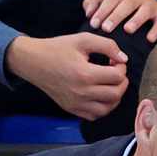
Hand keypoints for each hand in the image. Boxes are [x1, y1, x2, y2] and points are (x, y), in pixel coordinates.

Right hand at [4, 33, 127, 120]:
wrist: (33, 61)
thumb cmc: (57, 49)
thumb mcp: (82, 39)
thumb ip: (107, 45)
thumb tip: (123, 58)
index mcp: (85, 74)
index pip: (117, 77)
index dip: (121, 67)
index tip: (115, 61)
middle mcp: (82, 92)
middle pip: (116, 94)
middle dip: (121, 82)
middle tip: (116, 73)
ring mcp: (76, 103)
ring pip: (108, 108)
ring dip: (115, 96)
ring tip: (110, 84)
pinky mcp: (72, 109)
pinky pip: (95, 115)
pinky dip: (102, 107)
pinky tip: (100, 95)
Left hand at [84, 0, 156, 41]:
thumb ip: (96, 0)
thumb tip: (88, 13)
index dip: (101, 10)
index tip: (93, 23)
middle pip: (125, 4)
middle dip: (115, 16)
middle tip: (105, 28)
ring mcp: (149, 4)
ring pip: (143, 11)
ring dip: (135, 20)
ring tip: (127, 30)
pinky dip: (155, 30)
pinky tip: (149, 39)